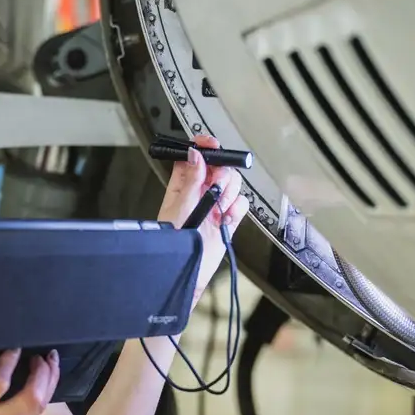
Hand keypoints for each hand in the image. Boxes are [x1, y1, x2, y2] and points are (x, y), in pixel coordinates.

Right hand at [0, 349, 60, 414]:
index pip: (0, 382)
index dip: (11, 360)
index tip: (15, 346)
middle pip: (32, 398)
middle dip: (43, 373)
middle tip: (45, 354)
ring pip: (37, 409)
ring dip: (47, 385)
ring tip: (50, 364)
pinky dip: (39, 398)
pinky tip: (39, 387)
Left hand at [156, 134, 249, 305]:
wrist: (187, 270)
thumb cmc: (173, 242)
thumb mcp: (180, 206)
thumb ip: (191, 180)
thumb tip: (196, 155)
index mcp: (182, 186)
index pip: (195, 157)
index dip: (204, 147)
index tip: (211, 144)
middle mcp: (199, 193)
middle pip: (220, 168)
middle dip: (222, 174)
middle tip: (216, 187)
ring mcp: (215, 206)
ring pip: (233, 185)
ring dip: (229, 193)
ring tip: (218, 208)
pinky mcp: (227, 219)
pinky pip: (241, 204)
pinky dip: (237, 209)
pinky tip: (226, 218)